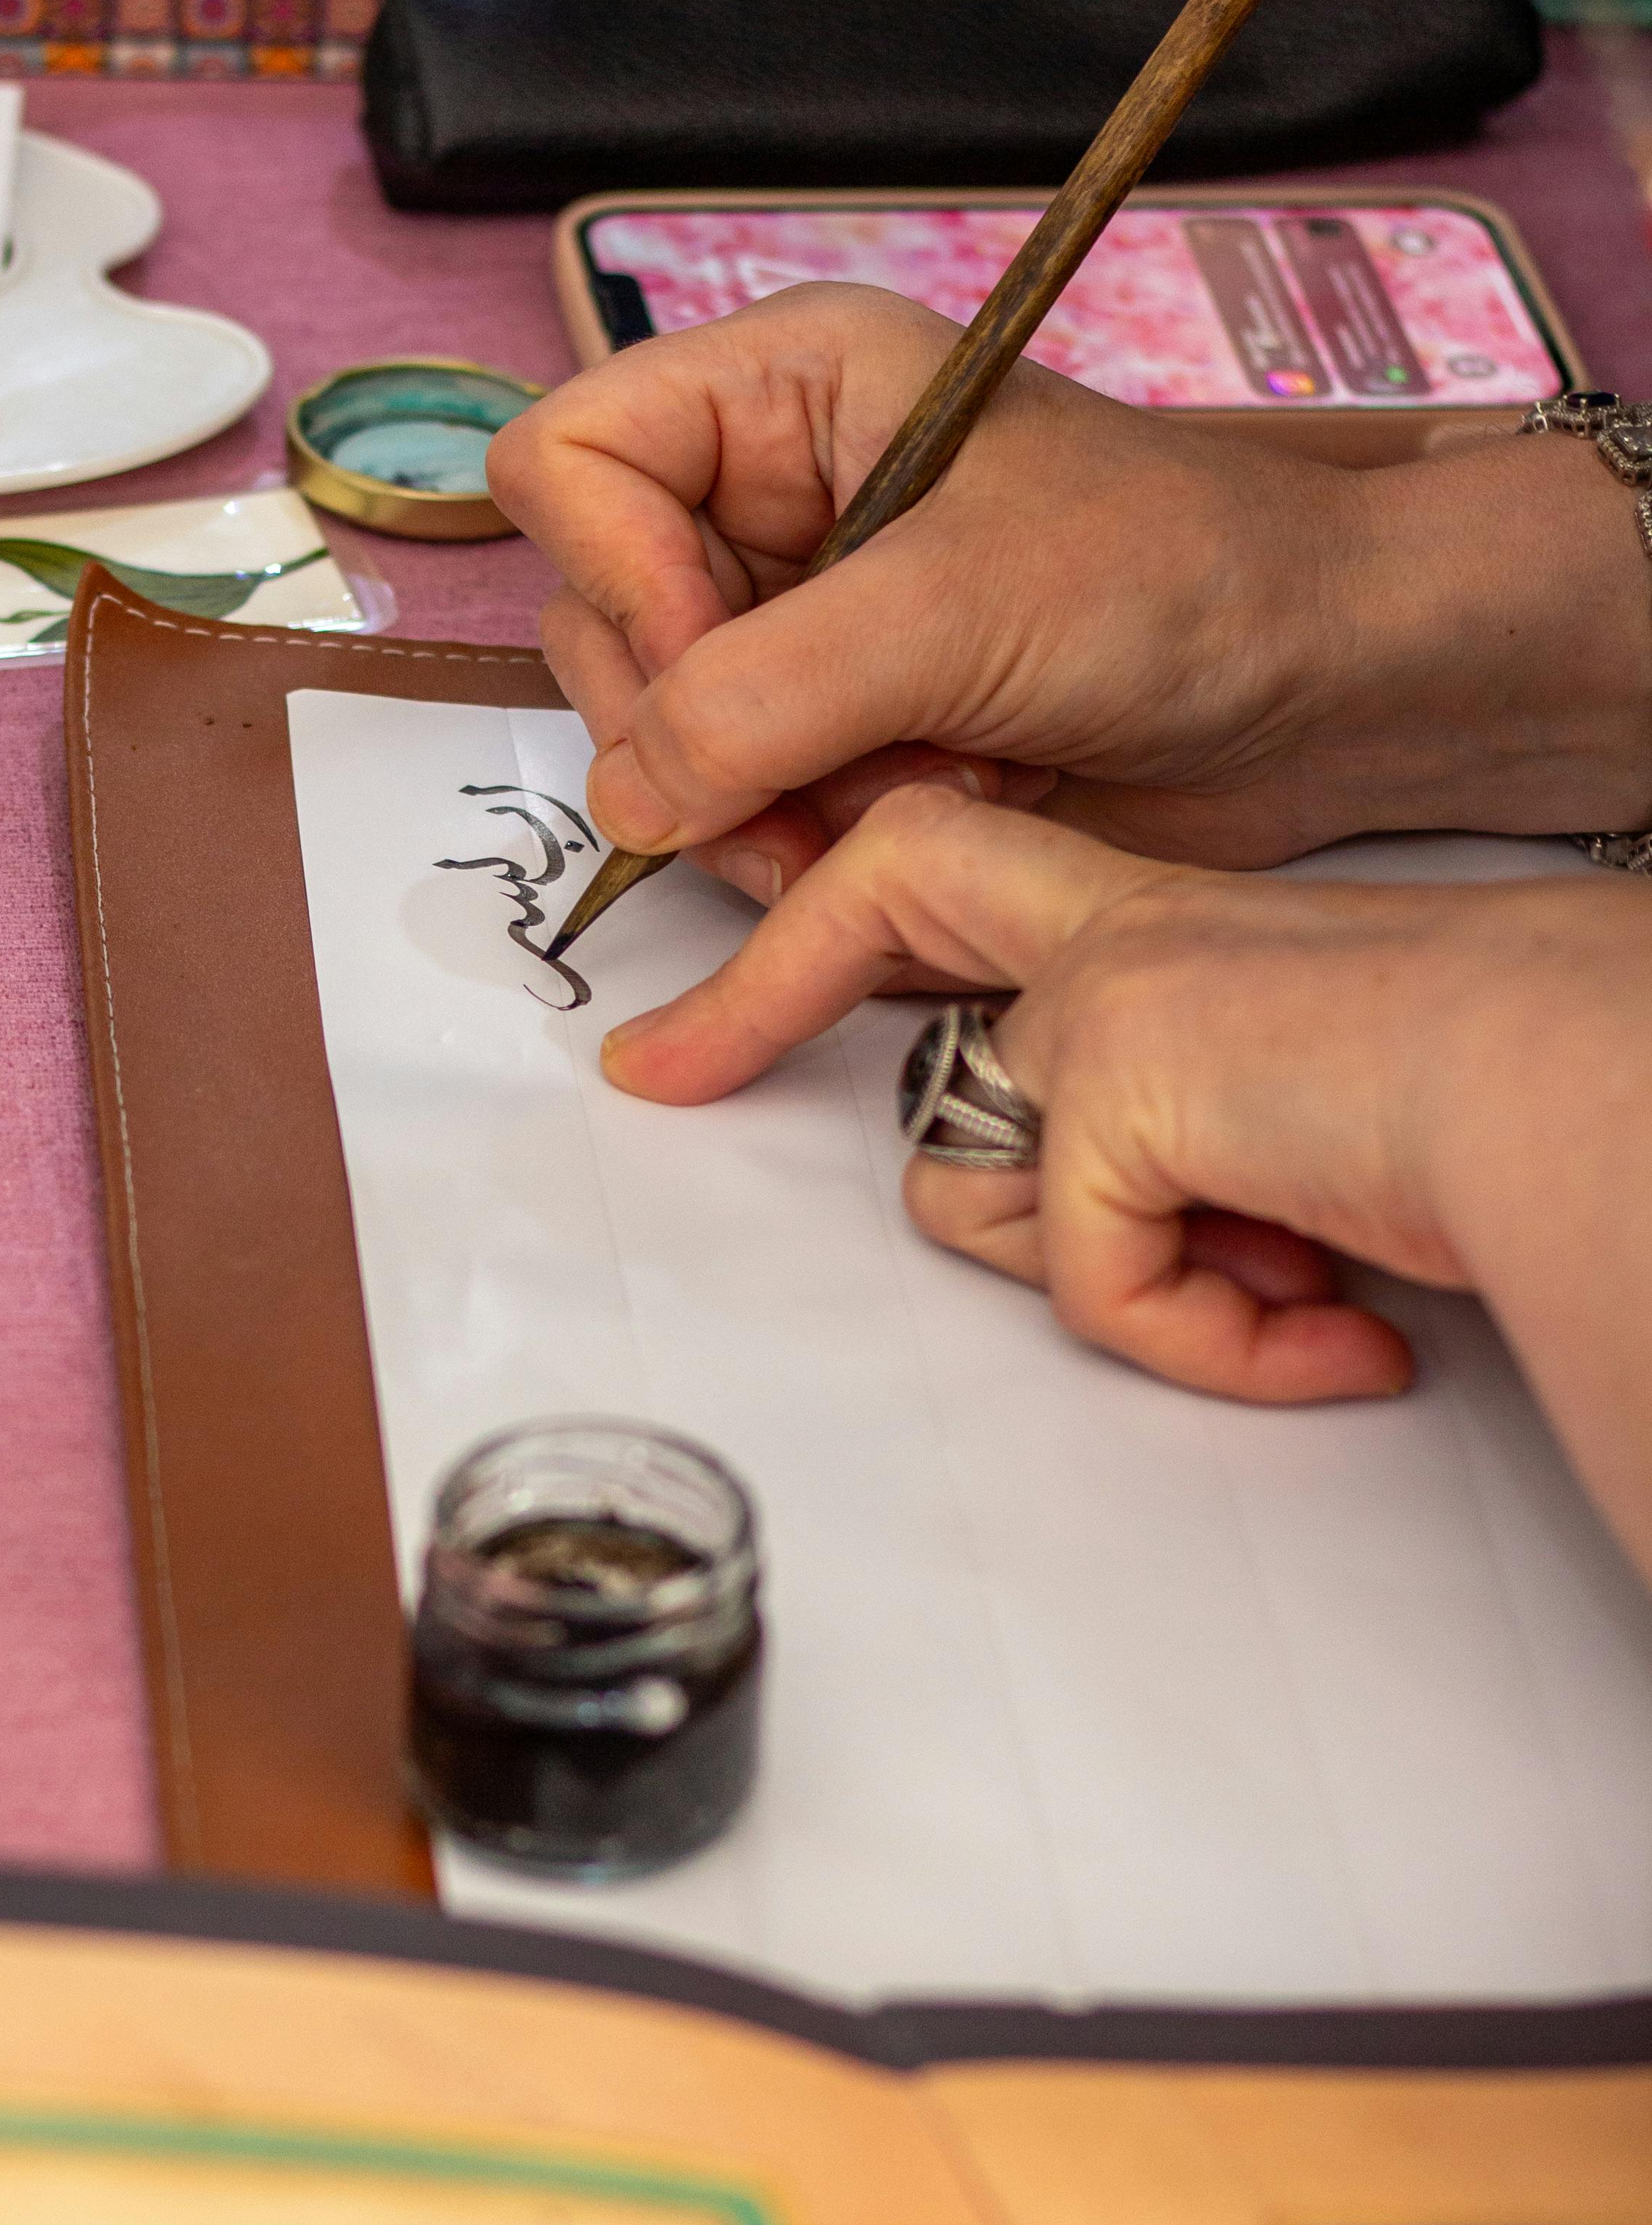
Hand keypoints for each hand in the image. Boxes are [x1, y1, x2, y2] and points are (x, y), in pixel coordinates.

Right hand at [485, 284, 1651, 896]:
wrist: (1318, 691)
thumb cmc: (1179, 580)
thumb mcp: (956, 609)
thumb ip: (762, 698)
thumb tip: (627, 801)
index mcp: (781, 392)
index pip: (567, 463)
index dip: (618, 579)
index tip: (722, 663)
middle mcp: (766, 502)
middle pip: (594, 627)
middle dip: (694, 736)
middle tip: (817, 780)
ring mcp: (792, 628)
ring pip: (652, 748)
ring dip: (760, 809)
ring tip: (905, 799)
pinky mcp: (832, 736)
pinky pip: (732, 817)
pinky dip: (810, 846)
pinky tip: (929, 817)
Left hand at [601, 784, 1651, 1594]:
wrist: (1576, 1086)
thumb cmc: (1497, 1098)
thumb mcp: (1291, 1129)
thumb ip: (1179, 1154)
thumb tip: (1154, 1245)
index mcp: (1169, 922)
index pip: (953, 879)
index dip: (828, 933)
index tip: (707, 1009)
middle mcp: (1120, 932)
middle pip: (888, 911)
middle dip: (756, 996)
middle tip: (663, 1075)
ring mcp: (1108, 998)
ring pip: (972, 1181)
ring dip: (1117, 1279)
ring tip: (1287, 1275)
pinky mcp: (1120, 1084)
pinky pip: (1096, 1288)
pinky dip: (1210, 1345)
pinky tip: (1333, 1338)